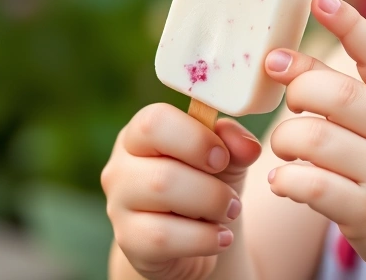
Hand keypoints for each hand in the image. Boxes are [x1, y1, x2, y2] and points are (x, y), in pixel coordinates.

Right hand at [102, 103, 261, 279]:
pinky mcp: (128, 242)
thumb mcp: (225, 160)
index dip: (195, 138)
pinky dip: (203, 239)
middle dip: (211, 188)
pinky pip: (162, 239)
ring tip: (229, 215)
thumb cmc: (204, 186)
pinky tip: (221, 239)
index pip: (154, 122)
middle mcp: (121, 167)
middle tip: (233, 199)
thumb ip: (235, 143)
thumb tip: (247, 146)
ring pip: (161, 199)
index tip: (222, 158)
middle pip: (161, 171)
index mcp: (139, 135)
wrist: (195, 240)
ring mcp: (119, 206)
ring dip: (210, 208)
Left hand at [264, 0, 365, 279]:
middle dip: (299, 88)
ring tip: (285, 148)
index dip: (348, 23)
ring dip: (284, 139)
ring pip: (313, 138)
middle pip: (337, 94)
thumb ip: (356, 94)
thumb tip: (288, 62)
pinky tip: (283, 181)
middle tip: (290, 101)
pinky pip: (310, 185)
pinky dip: (285, 179)